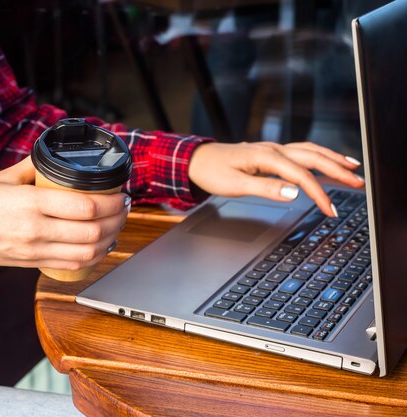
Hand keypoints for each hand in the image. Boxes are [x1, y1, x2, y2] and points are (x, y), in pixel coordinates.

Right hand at [0, 157, 128, 269]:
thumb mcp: (5, 177)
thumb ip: (35, 167)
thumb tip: (58, 159)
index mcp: (31, 203)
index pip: (85, 205)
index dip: (111, 201)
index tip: (120, 193)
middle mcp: (36, 230)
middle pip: (93, 230)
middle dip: (117, 219)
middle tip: (125, 207)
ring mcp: (35, 250)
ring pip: (87, 251)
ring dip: (110, 239)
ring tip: (117, 225)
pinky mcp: (33, 263)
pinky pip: (72, 265)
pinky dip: (93, 256)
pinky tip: (101, 245)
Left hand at [188, 141, 364, 216]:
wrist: (197, 159)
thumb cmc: (213, 172)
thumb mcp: (235, 185)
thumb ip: (265, 188)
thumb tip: (294, 193)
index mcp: (265, 156)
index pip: (301, 175)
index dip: (319, 193)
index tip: (331, 209)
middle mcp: (273, 149)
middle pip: (313, 157)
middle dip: (337, 170)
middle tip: (358, 183)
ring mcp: (273, 149)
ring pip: (310, 151)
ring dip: (332, 159)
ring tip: (353, 168)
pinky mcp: (271, 153)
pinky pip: (301, 151)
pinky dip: (319, 156)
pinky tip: (328, 160)